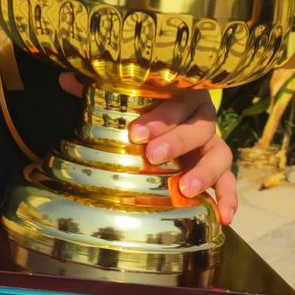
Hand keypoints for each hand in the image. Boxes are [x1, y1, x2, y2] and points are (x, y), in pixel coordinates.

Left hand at [59, 74, 236, 227]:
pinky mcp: (218, 169)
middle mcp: (201, 118)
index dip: (159, 117)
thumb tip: (65, 78)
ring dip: (205, 172)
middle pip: (198, 128)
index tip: (135, 132)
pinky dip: (229, 198)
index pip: (176, 102)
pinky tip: (223, 216)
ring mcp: (212, 144)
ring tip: (187, 188)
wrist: (177, 113)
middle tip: (152, 155)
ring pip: (219, 155)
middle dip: (176, 141)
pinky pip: (229, 182)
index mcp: (182, 95)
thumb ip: (99, 86)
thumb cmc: (149, 103)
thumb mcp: (129, 94)